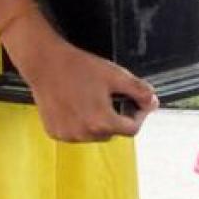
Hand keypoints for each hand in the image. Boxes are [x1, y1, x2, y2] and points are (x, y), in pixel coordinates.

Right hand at [1, 10, 158, 141]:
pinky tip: (74, 104)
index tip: (135, 103)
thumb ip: (138, 90)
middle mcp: (84, 134)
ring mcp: (68, 135)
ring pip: (93, 134)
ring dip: (97, 122)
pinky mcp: (55, 132)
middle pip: (112, 132)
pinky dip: (79, 123)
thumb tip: (153, 102)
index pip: (132, 130)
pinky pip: (75, 133)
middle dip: (115, 117)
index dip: (138, 115)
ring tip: (89, 99)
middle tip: (110, 96)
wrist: (45, 63)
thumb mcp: (114, 74)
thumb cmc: (78, 67)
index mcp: (102, 122)